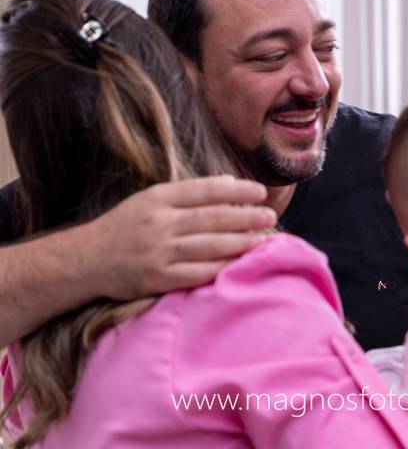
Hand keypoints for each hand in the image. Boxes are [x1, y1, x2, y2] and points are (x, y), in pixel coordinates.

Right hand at [83, 175, 276, 299]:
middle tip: (270, 215)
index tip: (260, 191)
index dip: (237, 190)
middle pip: (212, 218)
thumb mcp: (150, 199)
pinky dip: (222, 267)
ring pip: (210, 245)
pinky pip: (198, 272)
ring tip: (263, 238)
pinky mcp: (159, 278)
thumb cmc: (126, 226)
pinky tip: (241, 263)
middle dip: (246, 216)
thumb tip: (230, 181)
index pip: (205, 191)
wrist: (86, 261)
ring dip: (241, 242)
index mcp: (158, 198)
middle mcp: (159, 223)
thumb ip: (189, 192)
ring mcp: (159, 252)